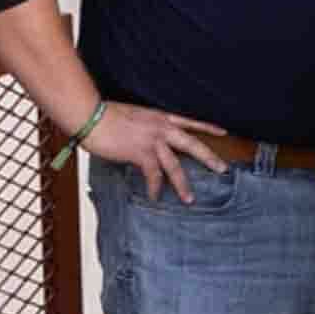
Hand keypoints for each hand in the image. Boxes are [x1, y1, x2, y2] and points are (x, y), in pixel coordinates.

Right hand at [78, 99, 211, 200]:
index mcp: (161, 117)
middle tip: (223, 169)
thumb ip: (143, 125)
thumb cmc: (104, 114)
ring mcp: (153, 141)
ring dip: (183, 185)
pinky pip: (153, 175)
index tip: (223, 133)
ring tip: (190, 199)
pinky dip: (154, 188)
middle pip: (192, 144)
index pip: (190, 122)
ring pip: (176, 166)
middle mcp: (162, 128)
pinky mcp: (140, 153)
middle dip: (209, 158)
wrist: (91, 115)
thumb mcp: (132, 114)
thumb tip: (141, 136)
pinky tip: (155, 197)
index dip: (207, 128)